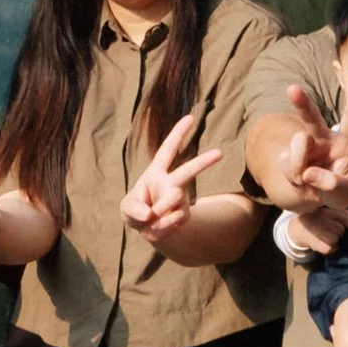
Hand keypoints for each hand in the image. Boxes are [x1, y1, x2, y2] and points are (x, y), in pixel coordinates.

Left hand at [121, 105, 225, 245]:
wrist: (148, 228)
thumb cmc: (136, 210)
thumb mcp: (127, 209)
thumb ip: (133, 209)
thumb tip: (149, 214)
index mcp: (156, 172)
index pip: (168, 150)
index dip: (178, 134)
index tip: (190, 118)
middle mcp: (172, 182)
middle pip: (189, 171)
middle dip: (204, 162)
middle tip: (220, 153)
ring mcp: (180, 199)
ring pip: (175, 200)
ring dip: (159, 212)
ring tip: (150, 219)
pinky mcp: (184, 214)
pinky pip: (174, 219)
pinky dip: (162, 227)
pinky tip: (158, 226)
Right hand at [270, 76, 347, 235]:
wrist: (317, 200)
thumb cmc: (339, 190)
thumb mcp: (345, 194)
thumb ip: (333, 185)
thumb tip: (308, 173)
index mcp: (345, 143)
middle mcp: (323, 139)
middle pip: (312, 119)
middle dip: (302, 104)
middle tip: (292, 89)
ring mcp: (304, 147)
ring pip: (297, 144)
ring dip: (299, 164)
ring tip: (306, 179)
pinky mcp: (287, 156)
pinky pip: (286, 164)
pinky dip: (294, 178)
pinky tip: (300, 182)